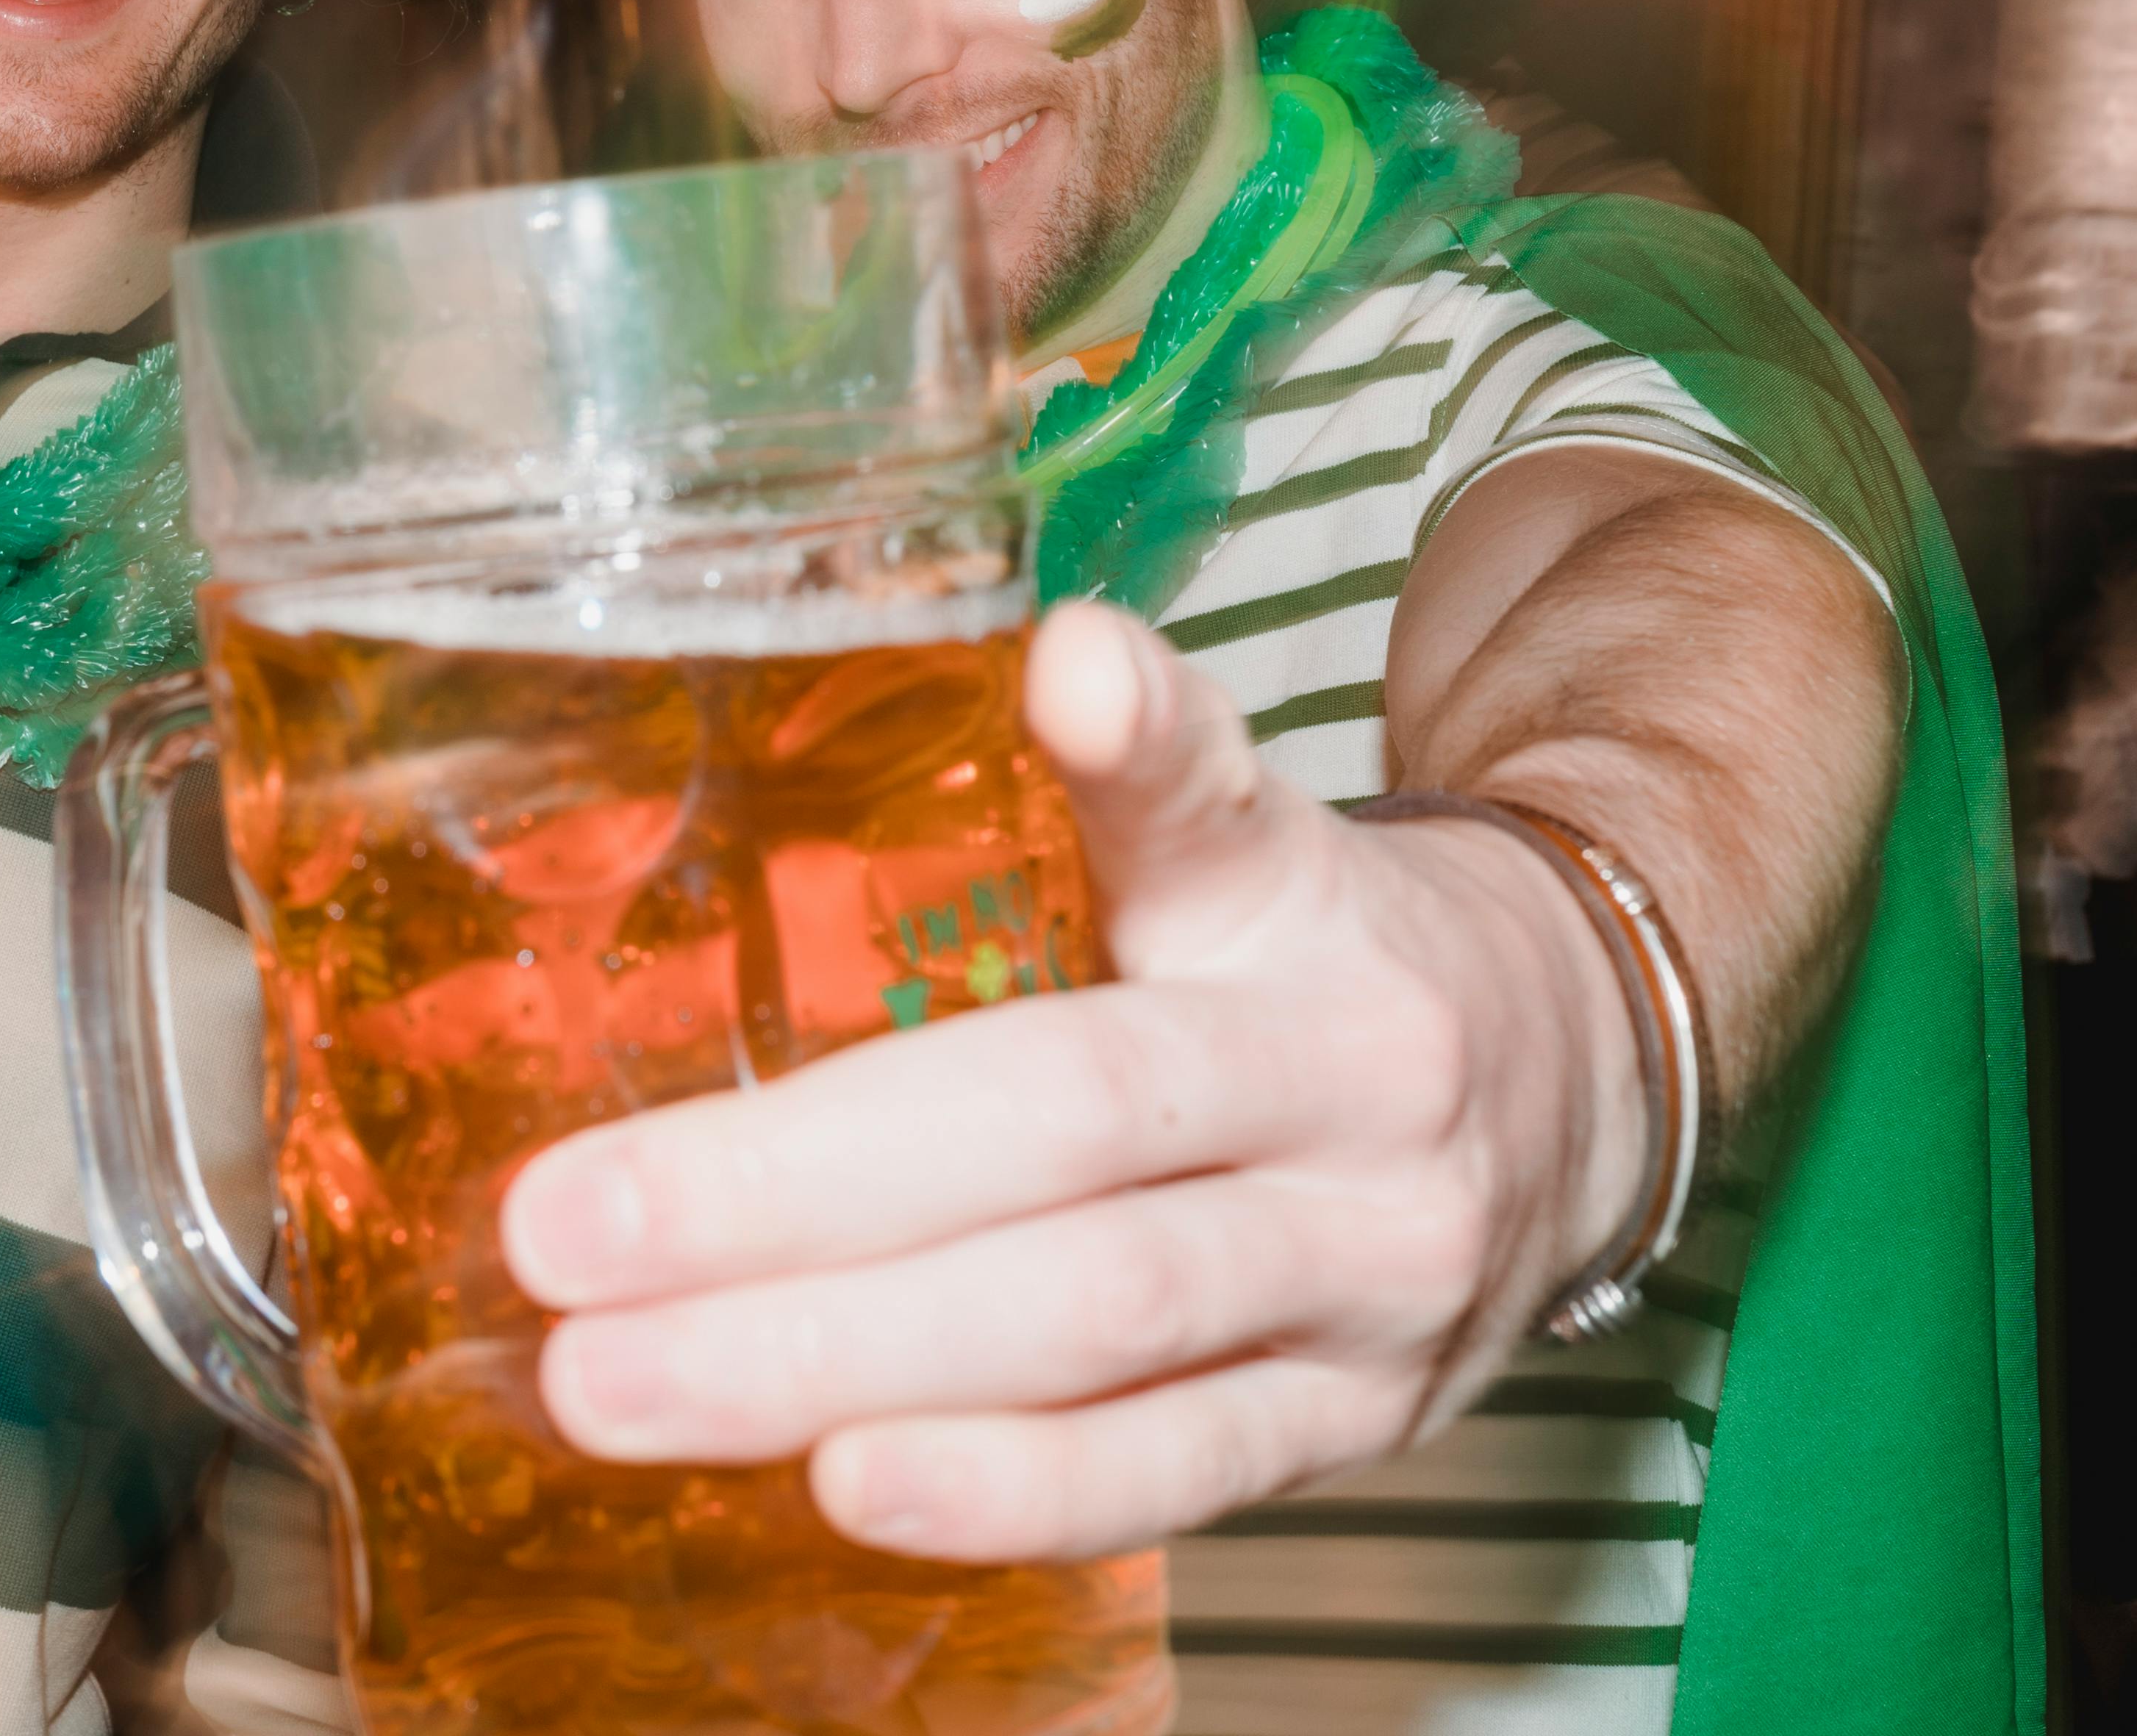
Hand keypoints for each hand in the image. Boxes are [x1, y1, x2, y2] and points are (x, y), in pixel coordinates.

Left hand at [496, 603, 1643, 1561]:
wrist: (1574, 1091)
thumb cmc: (1318, 957)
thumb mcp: (1234, 837)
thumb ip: (1121, 771)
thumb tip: (1054, 647)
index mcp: (1298, 900)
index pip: (1206, 806)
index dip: (1128, 739)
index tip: (1067, 670)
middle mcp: (1351, 1079)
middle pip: (1066, 1121)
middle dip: (791, 1193)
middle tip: (562, 1230)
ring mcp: (1370, 1266)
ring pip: (1097, 1316)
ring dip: (837, 1359)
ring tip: (624, 1383)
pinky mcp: (1359, 1420)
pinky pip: (1169, 1470)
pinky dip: (1001, 1489)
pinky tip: (840, 1483)